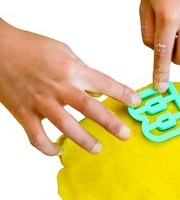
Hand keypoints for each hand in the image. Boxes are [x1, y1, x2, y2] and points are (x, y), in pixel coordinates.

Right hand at [0, 19, 139, 155]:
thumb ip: (83, 72)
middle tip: (125, 134)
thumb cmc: (32, 47)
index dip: (123, 93)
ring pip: (66, 126)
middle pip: (89, 108)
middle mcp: (58, 87)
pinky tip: (58, 151)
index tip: (136, 102)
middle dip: (110, 123)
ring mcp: (40, 102)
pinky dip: (48, 148)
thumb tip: (98, 92)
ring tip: (98, 148)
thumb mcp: (64, 51)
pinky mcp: (23, 113)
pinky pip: (37, 137)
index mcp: (71, 69)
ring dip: (84, 140)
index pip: (104, 83)